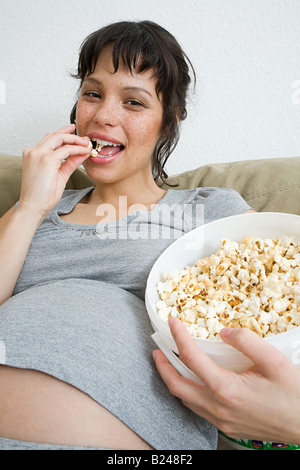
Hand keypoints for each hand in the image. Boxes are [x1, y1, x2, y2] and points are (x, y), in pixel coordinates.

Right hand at [18, 124, 89, 217]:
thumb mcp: (59, 175)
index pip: (50, 139)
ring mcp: (38, 154)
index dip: (64, 135)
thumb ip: (69, 163)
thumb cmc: (41, 196)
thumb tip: (80, 154)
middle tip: (84, 139)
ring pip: (59, 138)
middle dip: (71, 135)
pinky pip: (66, 150)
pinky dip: (77, 149)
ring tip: (86, 143)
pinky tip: (84, 151)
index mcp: (33, 154)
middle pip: (54, 135)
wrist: (33, 207)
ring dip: (75, 140)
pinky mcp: (46, 160)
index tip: (76, 136)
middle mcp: (33, 152)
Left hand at [153, 317, 299, 444]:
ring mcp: (221, 420)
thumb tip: (223, 332)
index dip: (178, 337)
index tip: (172, 322)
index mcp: (227, 389)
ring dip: (173, 381)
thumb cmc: (294, 395)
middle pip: (177, 387)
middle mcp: (218, 407)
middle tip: (156, 350)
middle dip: (162, 367)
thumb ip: (246, 341)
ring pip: (186, 401)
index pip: (192, 359)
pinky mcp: (227, 426)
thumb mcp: (274, 361)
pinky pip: (198, 409)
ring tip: (169, 364)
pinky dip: (188, 393)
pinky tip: (193, 382)